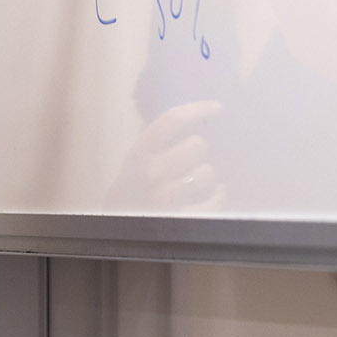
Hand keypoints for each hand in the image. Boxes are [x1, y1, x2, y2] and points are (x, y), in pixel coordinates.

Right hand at [106, 100, 225, 210]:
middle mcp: (153, 172)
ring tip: (195, 181)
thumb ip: (159, 138)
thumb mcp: (136, 158)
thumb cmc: (133, 187)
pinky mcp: (184, 219)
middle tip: (191, 160)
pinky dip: (217, 196)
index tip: (216, 109)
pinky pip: (216, 199)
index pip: (174, 119)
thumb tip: (196, 117)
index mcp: (141, 152)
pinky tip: (211, 196)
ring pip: (208, 173)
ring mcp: (168, 198)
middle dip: (198, 151)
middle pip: (198, 145)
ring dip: (205, 176)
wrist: (118, 227)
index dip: (199, 109)